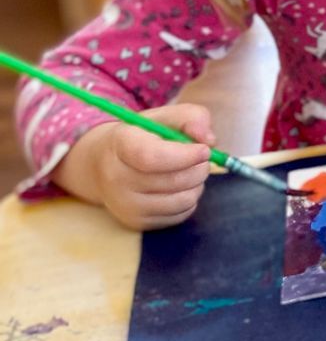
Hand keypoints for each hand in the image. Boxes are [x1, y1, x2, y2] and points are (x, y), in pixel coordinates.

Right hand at [62, 104, 215, 230]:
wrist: (102, 165)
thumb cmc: (142, 136)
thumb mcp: (165, 117)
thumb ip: (192, 118)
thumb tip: (209, 141)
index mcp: (120, 144)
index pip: (152, 157)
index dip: (185, 155)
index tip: (204, 150)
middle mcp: (116, 178)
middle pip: (173, 181)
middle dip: (199, 169)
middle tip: (203, 159)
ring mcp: (124, 204)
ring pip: (181, 201)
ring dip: (197, 185)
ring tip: (191, 172)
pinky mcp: (135, 223)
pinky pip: (179, 215)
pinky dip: (189, 200)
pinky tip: (180, 187)